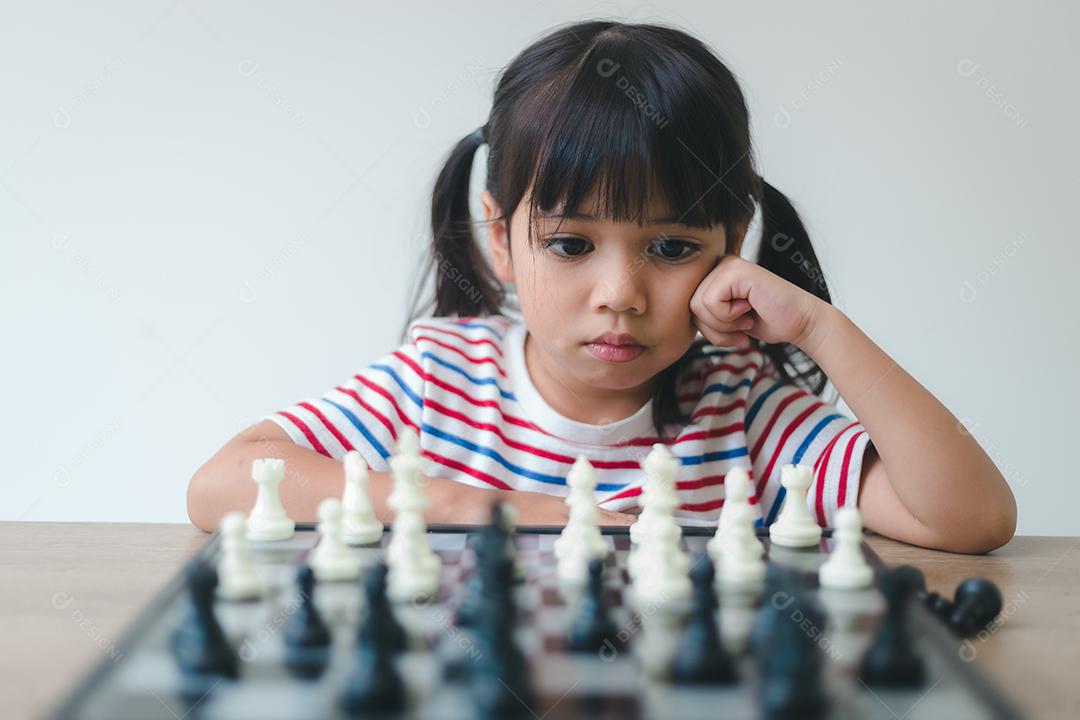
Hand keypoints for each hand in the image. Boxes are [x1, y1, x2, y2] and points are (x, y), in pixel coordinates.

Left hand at [689, 254, 824, 350]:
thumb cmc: (765, 322)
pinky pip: (710, 302)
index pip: (688, 308)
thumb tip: (672, 319)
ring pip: (698, 306)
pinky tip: (750, 309)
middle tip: (742, 327)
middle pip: (690, 307)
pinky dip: (729, 317)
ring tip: (746, 318)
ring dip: (724, 324)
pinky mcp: (735, 269)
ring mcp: (727, 263)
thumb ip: (702, 315)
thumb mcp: (724, 321)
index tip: (734, 331)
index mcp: (713, 274)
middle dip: (715, 329)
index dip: (709, 328)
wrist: (800, 322)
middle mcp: (718, 264)